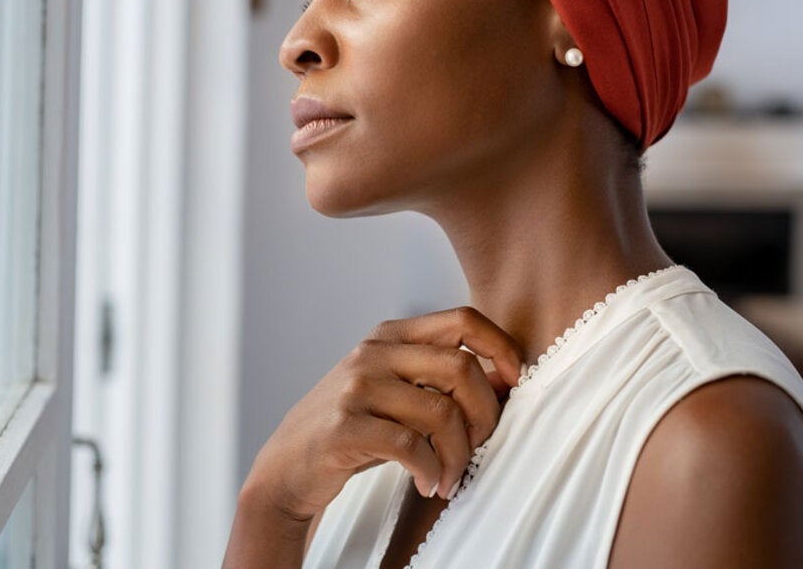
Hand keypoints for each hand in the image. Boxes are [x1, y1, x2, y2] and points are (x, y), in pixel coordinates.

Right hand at [243, 306, 522, 521]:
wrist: (287, 467)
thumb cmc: (352, 429)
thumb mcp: (396, 391)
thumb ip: (442, 378)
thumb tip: (507, 377)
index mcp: (391, 336)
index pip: (463, 320)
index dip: (501, 348)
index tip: (515, 383)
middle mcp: (373, 353)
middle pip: (461, 366)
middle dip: (484, 414)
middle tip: (479, 445)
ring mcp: (356, 388)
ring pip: (442, 411)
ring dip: (458, 454)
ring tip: (451, 475)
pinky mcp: (345, 427)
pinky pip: (412, 445)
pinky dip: (430, 469)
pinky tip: (428, 482)